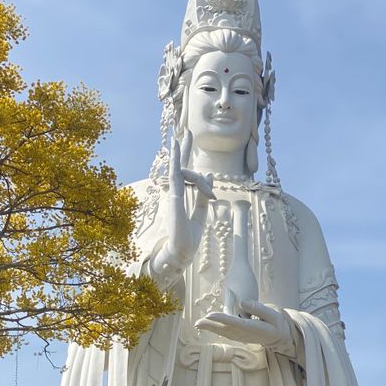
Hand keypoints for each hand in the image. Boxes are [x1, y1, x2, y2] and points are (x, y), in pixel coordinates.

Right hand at [150, 131, 214, 276]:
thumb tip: (209, 177)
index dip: (198, 173)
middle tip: (186, 132)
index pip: (188, 179)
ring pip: (179, 170)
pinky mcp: (174, 198)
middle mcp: (176, 195)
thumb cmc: (187, 239)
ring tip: (184, 135)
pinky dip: (175, 161)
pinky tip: (175, 148)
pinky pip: (175, 176)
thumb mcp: (200, 215)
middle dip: (184, 150)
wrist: (181, 252)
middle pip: (180, 168)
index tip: (212, 187)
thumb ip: (203, 198)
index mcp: (182, 199)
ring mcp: (173, 195)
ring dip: (180, 152)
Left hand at [195, 300, 296, 355]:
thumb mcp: (272, 314)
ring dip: (210, 328)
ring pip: (223, 332)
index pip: (234, 322)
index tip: (210, 315)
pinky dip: (215, 330)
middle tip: (197, 323)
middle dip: (210, 325)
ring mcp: (241, 337)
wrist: (279, 337)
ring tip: (197, 324)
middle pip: (224, 329)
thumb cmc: (276, 323)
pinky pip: (225, 333)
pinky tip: (207, 326)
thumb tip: (242, 302)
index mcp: (252, 327)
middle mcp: (244, 334)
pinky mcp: (239, 337)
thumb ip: (258, 308)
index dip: (221, 318)